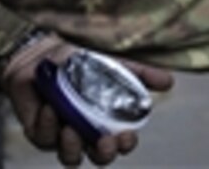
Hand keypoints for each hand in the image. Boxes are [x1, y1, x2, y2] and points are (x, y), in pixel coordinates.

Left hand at [0, 33, 173, 166]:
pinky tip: (53, 107)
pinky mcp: (39, 131)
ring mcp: (62, 134)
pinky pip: (45, 138)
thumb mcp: (117, 63)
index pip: (121, 142)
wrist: (46, 50)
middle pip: (99, 157)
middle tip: (105, 142)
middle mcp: (87, 131)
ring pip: (71, 158)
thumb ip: (142, 73)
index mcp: (108, 119)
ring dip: (73, 147)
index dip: (126, 144)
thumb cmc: (83, 58)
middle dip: (105, 154)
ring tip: (72, 128)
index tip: (127, 135)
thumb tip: (169, 82)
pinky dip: (50, 125)